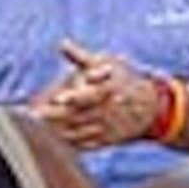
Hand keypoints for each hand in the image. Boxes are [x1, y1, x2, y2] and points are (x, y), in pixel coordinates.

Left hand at [38, 45, 161, 149]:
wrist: (151, 107)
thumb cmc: (124, 79)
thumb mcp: (108, 63)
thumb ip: (82, 57)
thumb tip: (62, 44)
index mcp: (108, 90)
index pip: (89, 94)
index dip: (74, 97)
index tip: (58, 98)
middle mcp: (107, 111)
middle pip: (80, 115)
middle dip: (58, 116)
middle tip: (37, 115)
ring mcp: (107, 127)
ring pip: (80, 131)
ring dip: (60, 131)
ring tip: (40, 127)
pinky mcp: (106, 140)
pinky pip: (85, 143)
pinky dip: (70, 142)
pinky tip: (55, 139)